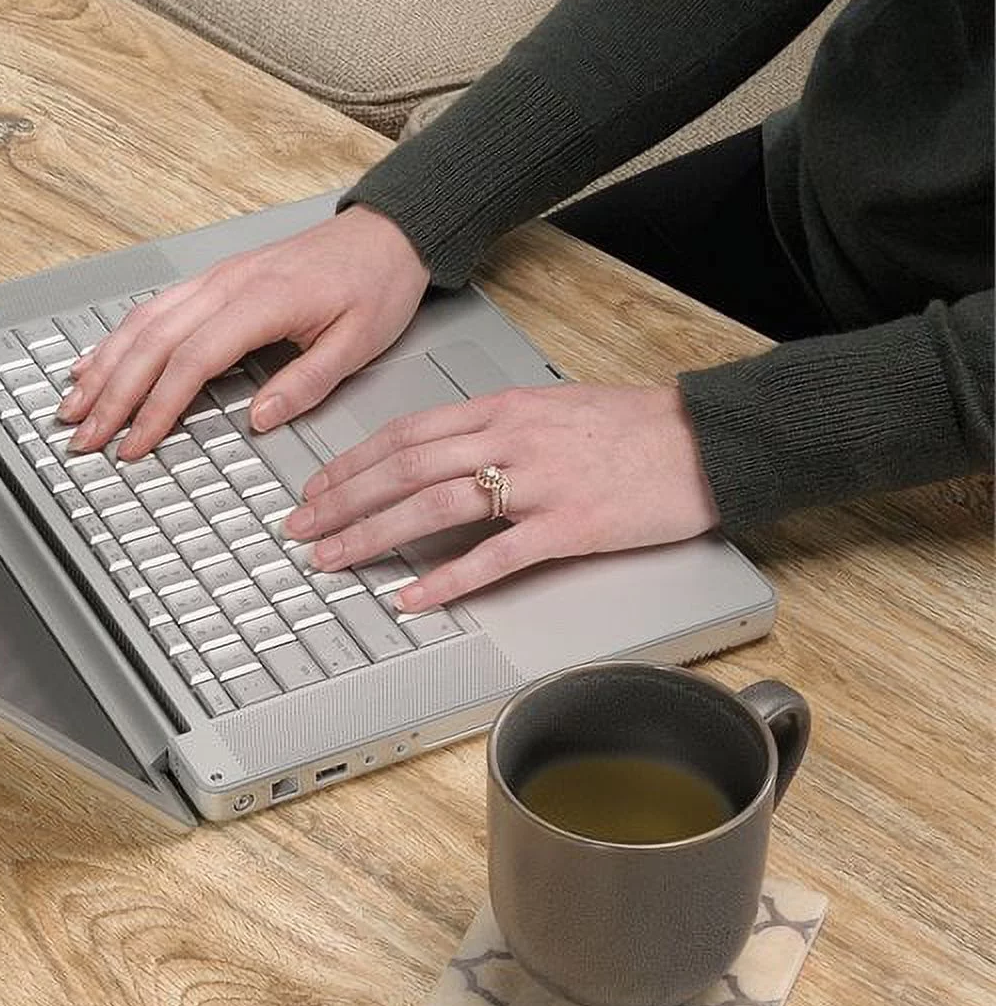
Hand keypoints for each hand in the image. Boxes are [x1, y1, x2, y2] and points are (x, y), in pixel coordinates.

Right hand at [58, 205, 430, 458]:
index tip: (134, 445)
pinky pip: (155, 308)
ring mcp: (216, 279)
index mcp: (261, 301)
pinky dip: (119, 338)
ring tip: (73, 406)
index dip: (156, 408)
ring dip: (104, 366)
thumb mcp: (357, 344)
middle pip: (152, 343)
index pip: (191, 361)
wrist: (388, 232)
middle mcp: (228, 285)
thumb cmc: (376, 284)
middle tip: (83, 437)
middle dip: (111, 395)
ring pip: (143, 323)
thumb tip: (258, 420)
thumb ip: (305, 384)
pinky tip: (97, 360)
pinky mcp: (215, 280)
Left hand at [283, 383, 720, 605]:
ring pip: (434, 506)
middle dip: (342, 500)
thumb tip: (441, 452)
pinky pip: (494, 557)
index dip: (351, 463)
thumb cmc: (632, 428)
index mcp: (502, 409)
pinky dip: (447, 580)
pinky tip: (413, 597)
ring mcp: (538, 483)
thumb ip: (494, 428)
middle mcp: (510, 439)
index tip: (315, 488)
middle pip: (404, 467)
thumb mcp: (551, 408)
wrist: (706, 439)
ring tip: (334, 558)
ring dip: (375, 534)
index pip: (406, 433)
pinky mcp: (568, 527)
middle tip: (300, 529)